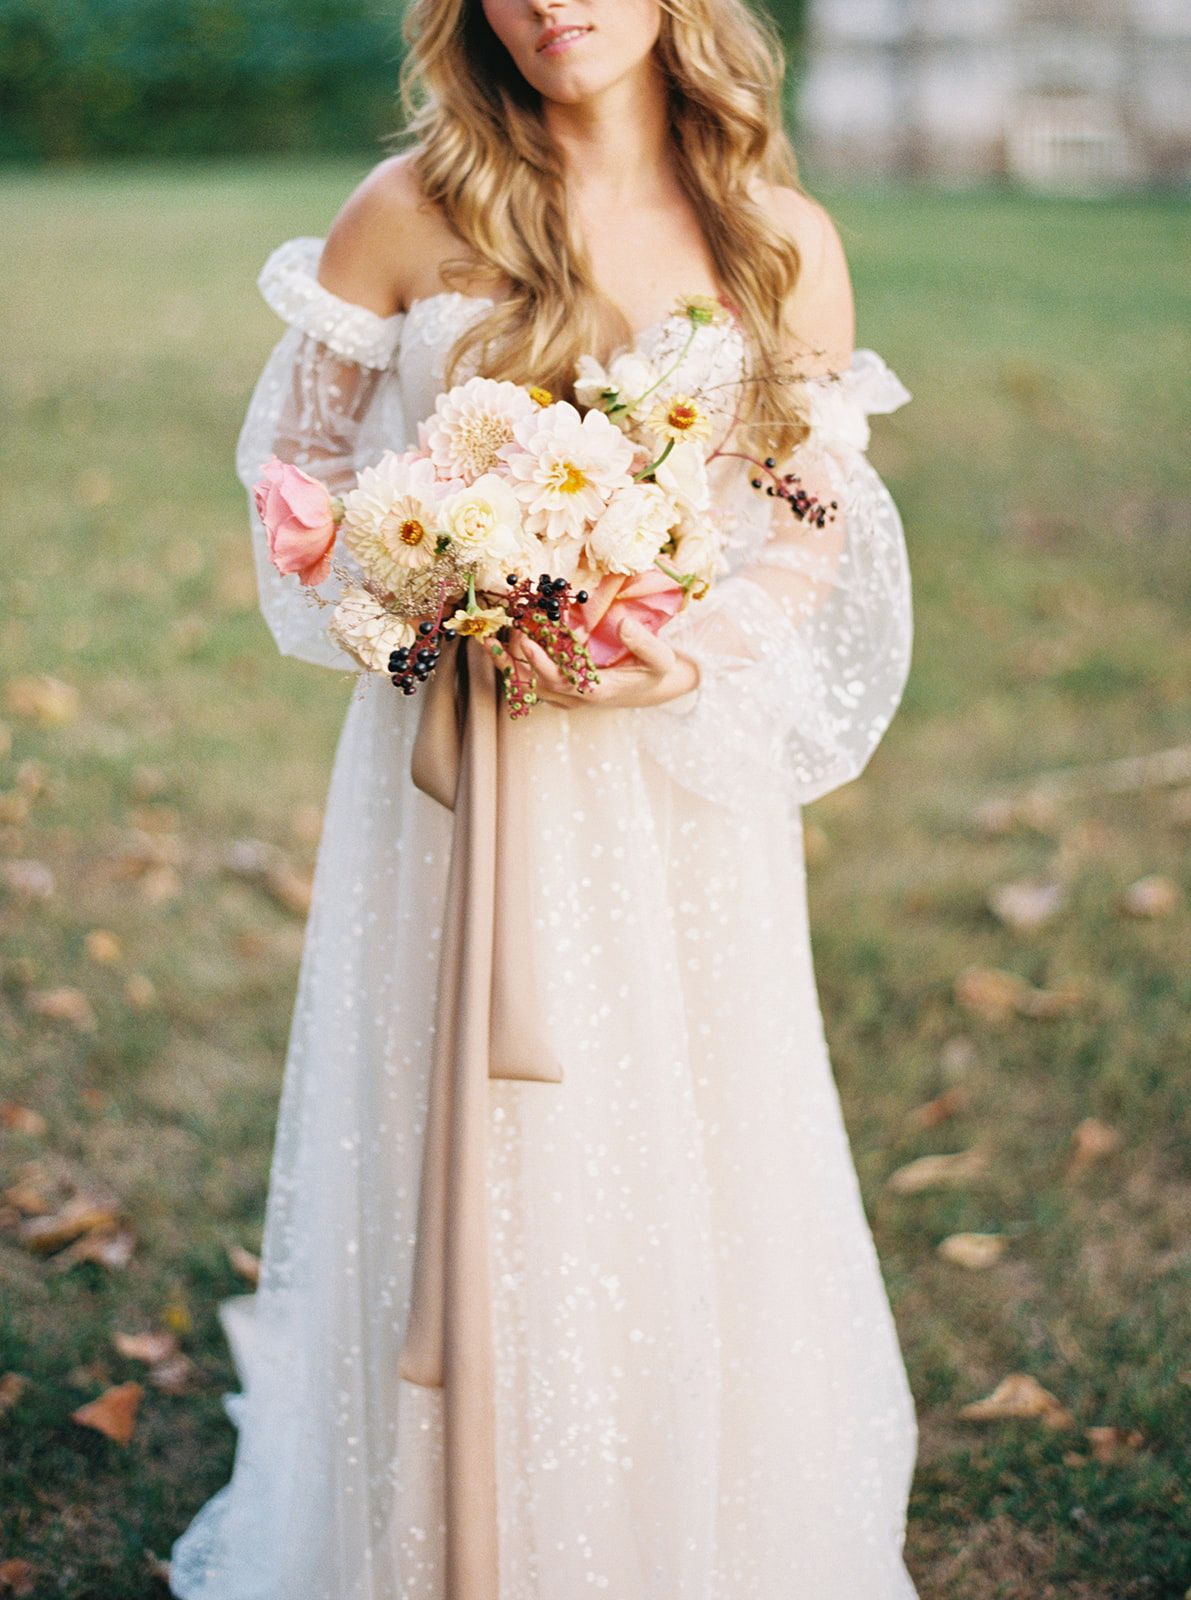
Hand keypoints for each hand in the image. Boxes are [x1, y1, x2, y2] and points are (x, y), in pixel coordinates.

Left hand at [494, 617, 699, 709]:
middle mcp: (578, 696)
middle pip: (537, 683)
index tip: (526, 642)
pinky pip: (535, 681)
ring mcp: (570, 695)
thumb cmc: (659, 672)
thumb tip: (623, 623)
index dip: (541, 664)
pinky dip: (517, 666)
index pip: (562, 680)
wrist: (658, 688)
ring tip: (488, 642)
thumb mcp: (662, 659)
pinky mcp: (566, 688)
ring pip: (532, 685)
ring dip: (510, 665)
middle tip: (502, 632)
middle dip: (517, 659)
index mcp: (598, 690)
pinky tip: (502, 649)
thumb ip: (645, 643)